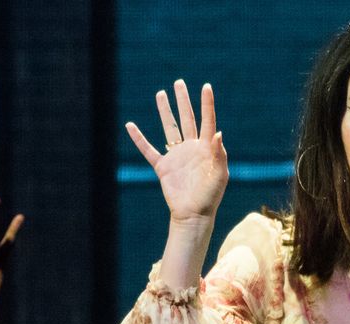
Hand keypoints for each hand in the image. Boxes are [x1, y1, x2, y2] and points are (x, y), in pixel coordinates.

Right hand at [125, 80, 226, 224]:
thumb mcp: (220, 175)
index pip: (207, 121)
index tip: (206, 87)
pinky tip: (130, 126)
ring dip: (165, 111)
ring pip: (169, 128)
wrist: (194, 215)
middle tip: (178, 82)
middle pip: (186, 118)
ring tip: (161, 93)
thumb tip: (218, 132)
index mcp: (206, 148)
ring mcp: (176, 156)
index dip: (207, 104)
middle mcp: (191, 148)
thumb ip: (219, 154)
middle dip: (183, 100)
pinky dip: (139, 138)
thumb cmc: (211, 196)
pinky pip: (148, 150)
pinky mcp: (163, 167)